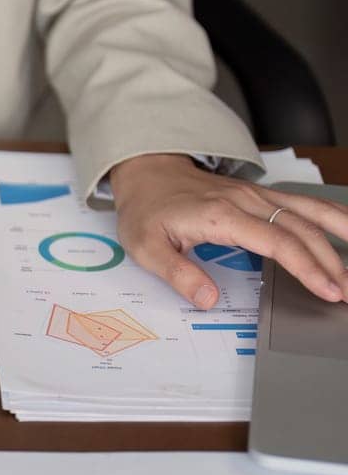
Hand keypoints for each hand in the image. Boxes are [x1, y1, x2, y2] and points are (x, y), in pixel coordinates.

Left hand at [112, 154, 347, 307]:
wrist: (147, 174)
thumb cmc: (147, 210)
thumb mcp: (146, 248)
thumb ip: (178, 275)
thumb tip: (208, 300)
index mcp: (221, 216)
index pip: (277, 242)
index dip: (307, 268)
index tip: (327, 290)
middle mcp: (246, 201)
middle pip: (302, 231)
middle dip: (332, 263)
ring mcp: (257, 196)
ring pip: (310, 213)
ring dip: (340, 238)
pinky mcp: (261, 196)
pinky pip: (304, 204)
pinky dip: (331, 216)